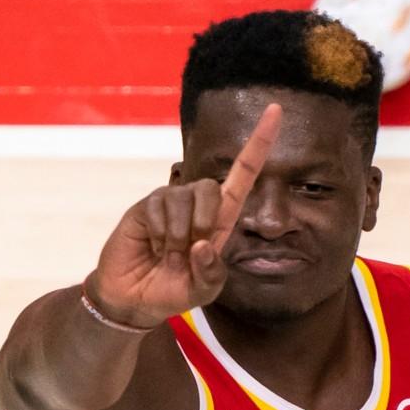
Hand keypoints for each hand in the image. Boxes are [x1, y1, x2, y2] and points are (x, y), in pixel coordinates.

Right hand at [86, 103, 282, 328]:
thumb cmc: (173, 290)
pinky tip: (153, 247)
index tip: (275, 110)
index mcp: (221, 219)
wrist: (135, 299)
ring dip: (178, 237)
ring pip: (185, 201)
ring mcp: (170, 202)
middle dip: (204, 223)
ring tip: (168, 254)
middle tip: (189, 252)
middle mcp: (197, 204)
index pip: (243, 176)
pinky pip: (159, 211)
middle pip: (213, 188)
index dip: (258, 144)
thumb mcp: (203, 290)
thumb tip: (201, 244)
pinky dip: (160, 237)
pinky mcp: (146, 206)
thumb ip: (211, 273)